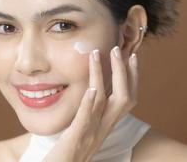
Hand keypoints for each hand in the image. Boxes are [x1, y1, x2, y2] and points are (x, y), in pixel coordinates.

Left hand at [43, 46, 138, 161]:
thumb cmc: (68, 151)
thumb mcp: (83, 129)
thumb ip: (89, 112)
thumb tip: (91, 92)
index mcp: (104, 124)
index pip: (125, 98)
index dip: (131, 78)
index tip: (131, 57)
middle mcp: (102, 128)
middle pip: (123, 97)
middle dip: (123, 72)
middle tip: (118, 49)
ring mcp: (91, 133)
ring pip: (104, 103)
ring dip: (101, 76)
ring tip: (98, 55)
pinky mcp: (76, 138)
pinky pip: (86, 120)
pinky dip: (90, 104)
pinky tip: (93, 89)